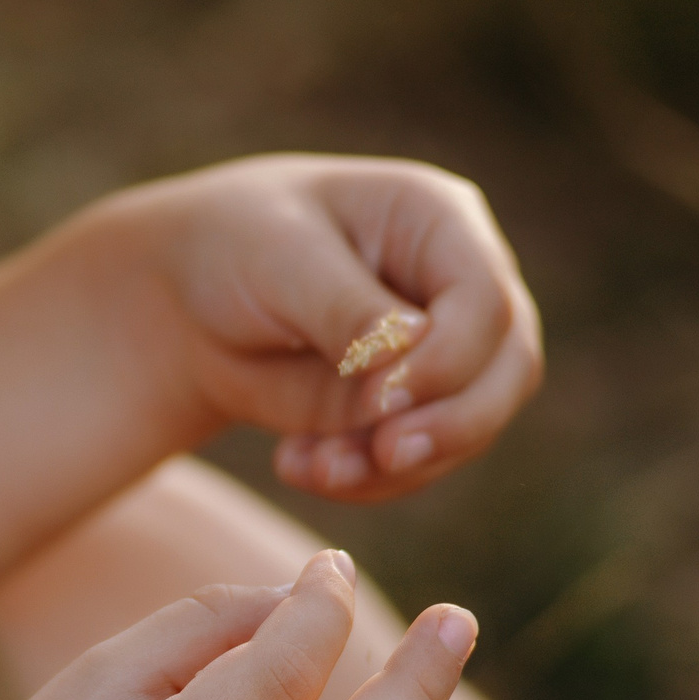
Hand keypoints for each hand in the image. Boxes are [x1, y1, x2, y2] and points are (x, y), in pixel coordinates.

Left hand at [96, 155, 544, 501]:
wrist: (190, 300)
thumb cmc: (234, 248)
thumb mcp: (277, 259)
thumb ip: (344, 306)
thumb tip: (409, 353)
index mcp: (437, 219)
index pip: (486, 299)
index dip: (451, 359)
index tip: (384, 400)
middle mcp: (458, 286)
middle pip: (508, 369)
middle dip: (452, 426)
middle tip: (383, 456)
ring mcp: (445, 353)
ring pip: (470, 428)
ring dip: (398, 464)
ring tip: (312, 466)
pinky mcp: (412, 410)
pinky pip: (418, 463)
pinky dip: (366, 479)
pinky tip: (296, 465)